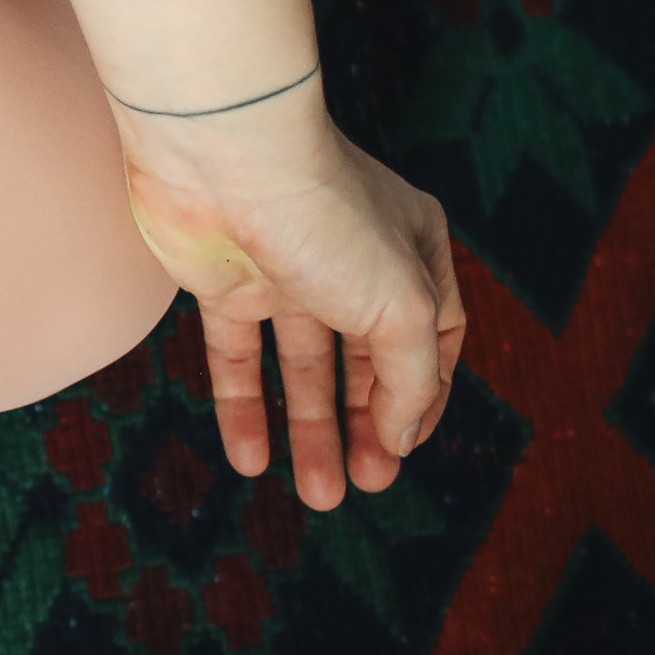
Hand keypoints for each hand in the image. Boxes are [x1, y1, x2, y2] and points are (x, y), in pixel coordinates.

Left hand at [118, 85, 463, 507]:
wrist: (220, 158)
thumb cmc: (326, 218)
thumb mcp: (403, 308)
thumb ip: (411, 379)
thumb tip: (400, 436)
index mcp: (412, 249)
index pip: (434, 337)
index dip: (423, 398)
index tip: (403, 449)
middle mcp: (351, 258)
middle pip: (365, 358)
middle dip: (363, 425)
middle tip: (361, 486)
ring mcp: (286, 269)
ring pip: (304, 364)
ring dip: (311, 431)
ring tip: (320, 495)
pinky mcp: (223, 281)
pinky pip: (238, 355)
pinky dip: (244, 407)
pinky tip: (250, 460)